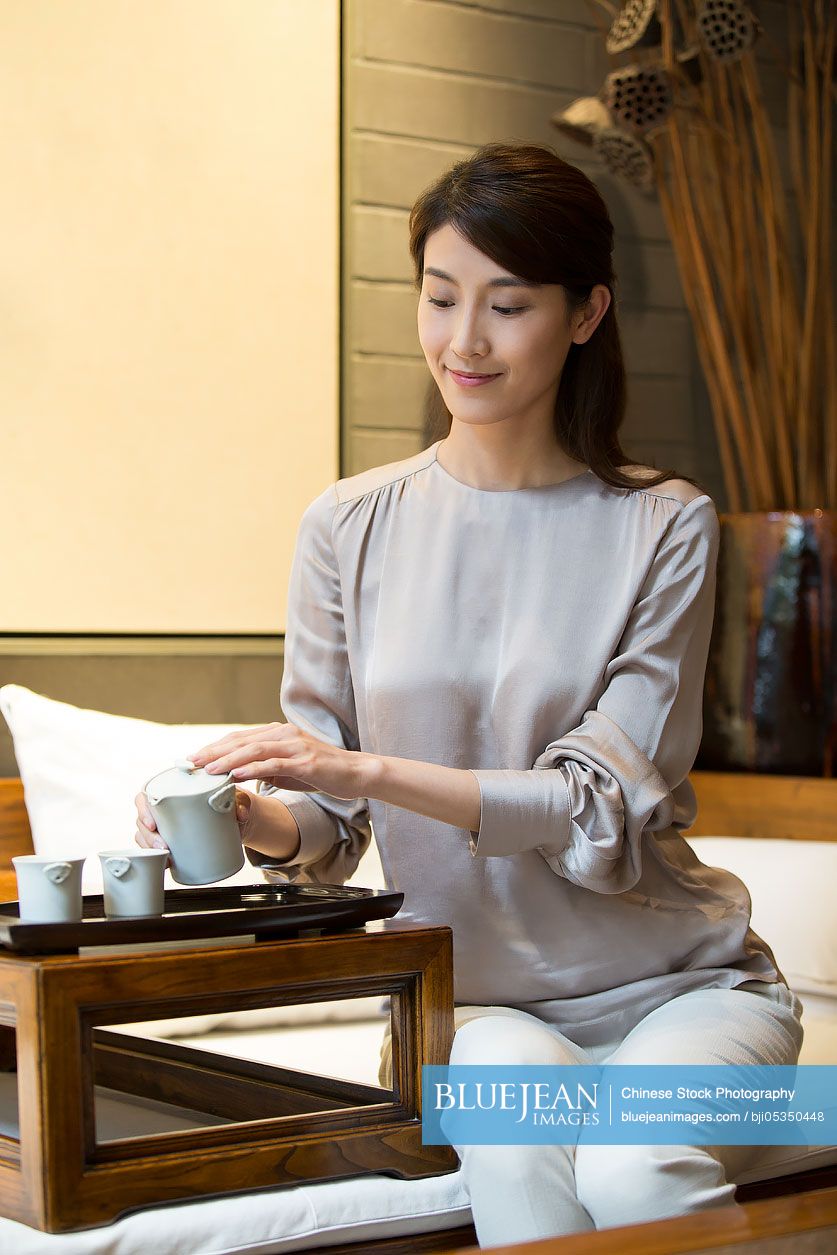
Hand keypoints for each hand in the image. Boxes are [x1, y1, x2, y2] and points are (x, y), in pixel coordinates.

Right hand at [134, 788, 253, 857]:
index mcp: (171, 791)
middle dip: (148, 836)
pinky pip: (153, 848)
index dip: (143, 810)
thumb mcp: (233, 800)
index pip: (145, 797)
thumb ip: (239, 803)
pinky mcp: (168, 839)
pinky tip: (164, 863)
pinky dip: (155, 857)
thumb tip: (240, 813)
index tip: (152, 824)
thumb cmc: (226, 802)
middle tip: (163, 846)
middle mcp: (163, 808)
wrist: (232, 820)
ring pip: (144, 836)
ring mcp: (163, 825)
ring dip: (150, 848)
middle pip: (142, 820)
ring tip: (166, 857)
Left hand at [187, 721, 367, 799]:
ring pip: (254, 749)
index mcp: (279, 733)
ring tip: (207, 770)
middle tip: (190, 763)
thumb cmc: (321, 772)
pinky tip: (236, 775)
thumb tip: (238, 776)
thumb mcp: (287, 769)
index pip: (239, 737)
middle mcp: (285, 734)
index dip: (215, 747)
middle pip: (241, 740)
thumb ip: (264, 768)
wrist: (356, 773)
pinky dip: (252, 768)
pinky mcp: (305, 761)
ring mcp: (295, 746)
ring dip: (227, 759)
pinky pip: (274, 763)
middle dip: (213, 752)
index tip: (194, 759)